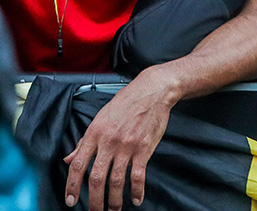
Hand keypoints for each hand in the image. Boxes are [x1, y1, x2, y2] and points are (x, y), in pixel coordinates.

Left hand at [64, 68, 178, 209]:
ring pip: (117, 180)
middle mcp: (109, 141)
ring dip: (115, 200)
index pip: (78, 165)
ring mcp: (127, 146)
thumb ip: (84, 141)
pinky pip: (138, 175)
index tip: (71, 201)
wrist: (153, 91)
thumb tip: (69, 159)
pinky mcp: (144, 148)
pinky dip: (137, 190)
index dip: (72, 186)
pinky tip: (137, 199)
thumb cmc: (126, 103)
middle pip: (96, 178)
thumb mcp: (100, 118)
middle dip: (94, 200)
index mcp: (94, 133)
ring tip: (114, 210)